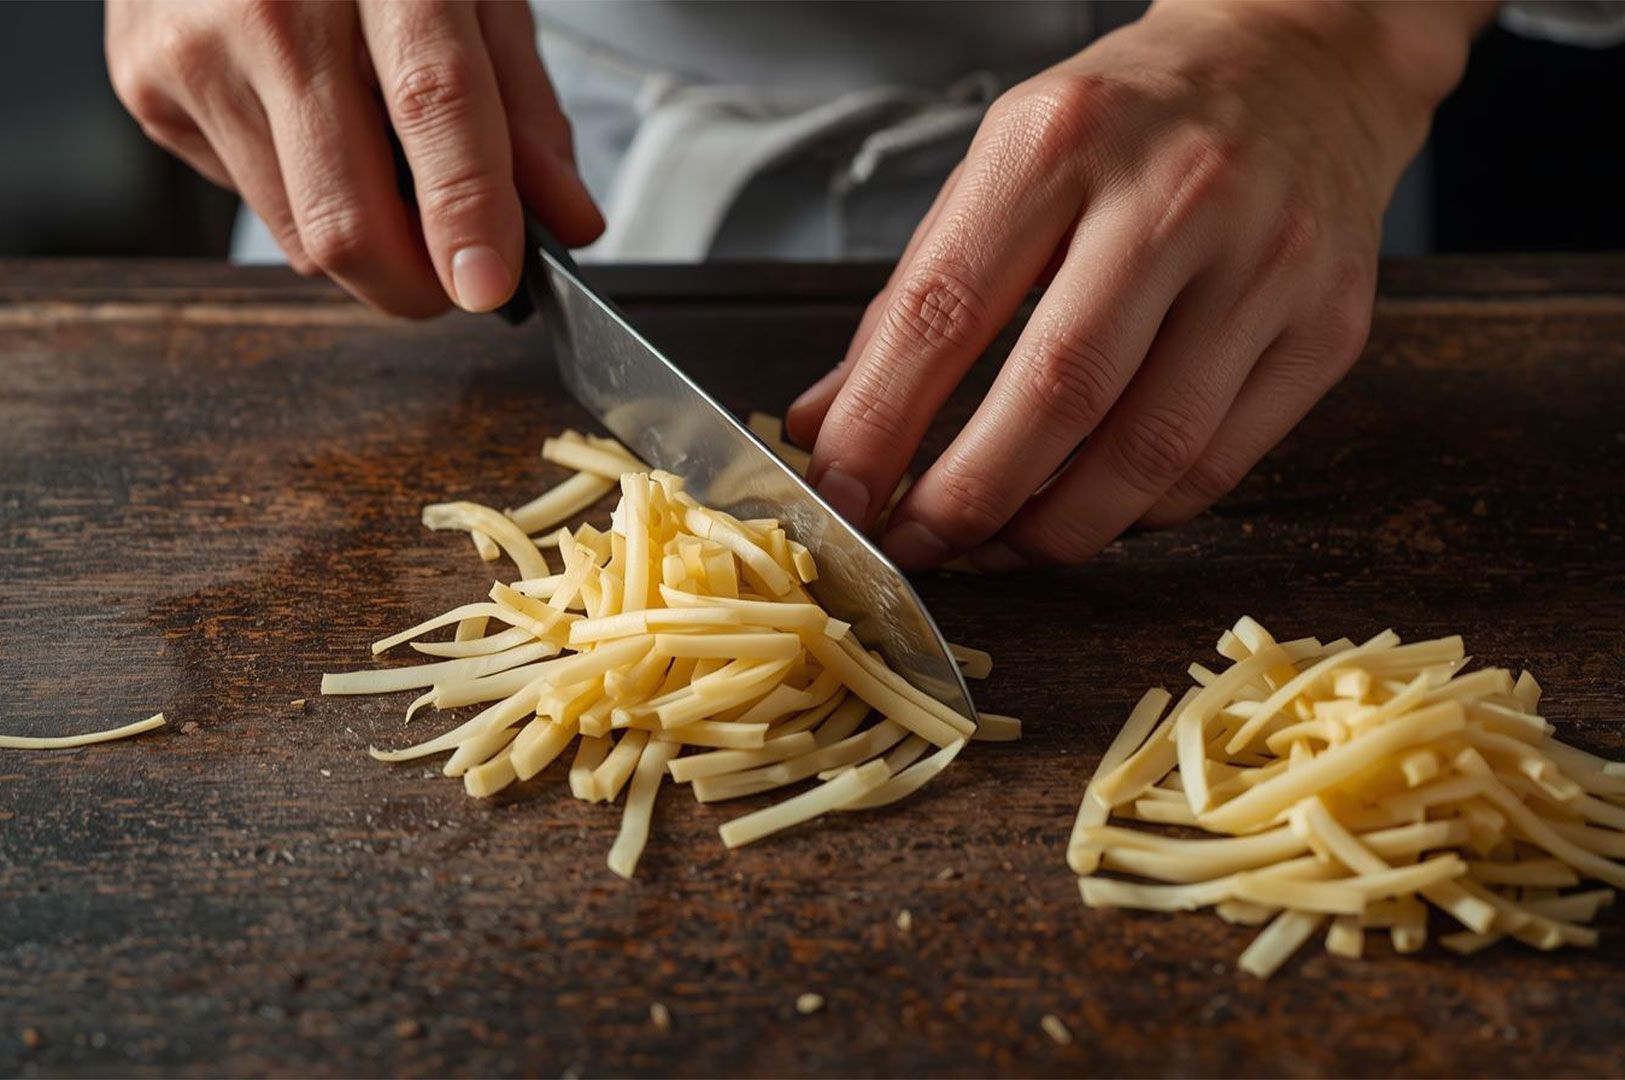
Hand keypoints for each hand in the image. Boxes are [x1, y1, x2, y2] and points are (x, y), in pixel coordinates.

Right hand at [106, 0, 602, 316]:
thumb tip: (568, 220)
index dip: (467, 211)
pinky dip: (298, 195)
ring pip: (301, 234)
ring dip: (364, 243)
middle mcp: (274, 7)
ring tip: (381, 168)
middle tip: (457, 281)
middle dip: (415, 285)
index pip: (434, 104)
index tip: (490, 287)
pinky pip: (250, 200)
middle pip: (347, 216)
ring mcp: (194, 49)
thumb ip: (525, 110)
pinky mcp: (144, 84)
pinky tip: (305, 124)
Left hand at [787, 0, 1493, 569]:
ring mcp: (1268, 264)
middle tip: (914, 545)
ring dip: (1050, 529)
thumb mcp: (1005, 165)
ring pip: (1147, 453)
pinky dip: (1135, 515)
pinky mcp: (1329, 327)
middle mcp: (1176, 195)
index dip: (881, 422)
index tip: (843, 492)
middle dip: (965, 499)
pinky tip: (1084, 511)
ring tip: (992, 546)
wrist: (1302, 58)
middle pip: (1056, 395)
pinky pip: (1216, 466)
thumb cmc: (1134, 119)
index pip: (945, 308)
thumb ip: (914, 297)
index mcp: (1063, 140)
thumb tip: (827, 425)